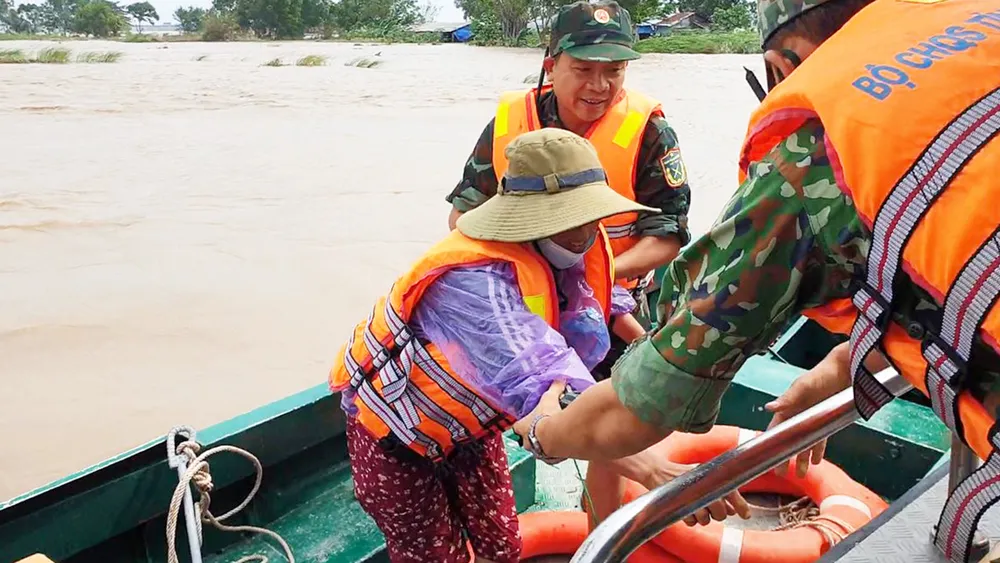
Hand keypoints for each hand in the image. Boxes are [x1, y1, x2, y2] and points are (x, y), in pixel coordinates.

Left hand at [513, 379, 566, 457]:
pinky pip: (550, 457)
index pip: (517, 426)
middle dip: (534, 435)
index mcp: (522, 427)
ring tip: (555, 437)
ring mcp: (537, 452)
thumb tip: (559, 380)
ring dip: (544, 444)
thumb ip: (554, 389)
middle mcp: (526, 441)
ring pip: (538, 449)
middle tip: (545, 428)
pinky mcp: (548, 459)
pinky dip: (555, 452)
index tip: (531, 420)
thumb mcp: (550, 399)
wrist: (557, 437)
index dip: (523, 424)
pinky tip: (563, 446)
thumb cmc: (548, 417)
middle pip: (526, 439)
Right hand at [642, 458, 751, 525]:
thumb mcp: (705, 477)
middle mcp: (704, 487)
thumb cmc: (685, 474)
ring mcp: (692, 497)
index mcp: (712, 477)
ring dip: (702, 517)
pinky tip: (686, 510)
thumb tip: (733, 510)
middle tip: (710, 508)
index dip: (741, 506)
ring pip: (706, 520)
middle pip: (721, 513)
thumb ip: (720, 492)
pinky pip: (691, 523)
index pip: (732, 493)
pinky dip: (690, 519)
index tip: (746, 515)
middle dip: (718, 514)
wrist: (660, 471)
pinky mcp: (680, 506)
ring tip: (695, 507)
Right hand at [765, 346, 850, 476]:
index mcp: (789, 406)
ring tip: (800, 475)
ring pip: (805, 443)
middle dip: (784, 456)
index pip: (776, 428)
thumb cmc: (822, 375)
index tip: (764, 457)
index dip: (770, 442)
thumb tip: (768, 408)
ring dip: (802, 458)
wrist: (846, 370)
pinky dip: (818, 450)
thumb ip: (787, 398)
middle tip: (779, 473)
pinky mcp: (827, 420)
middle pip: (789, 440)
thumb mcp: (803, 386)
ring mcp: (813, 419)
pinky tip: (817, 462)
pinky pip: (820, 439)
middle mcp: (799, 415)